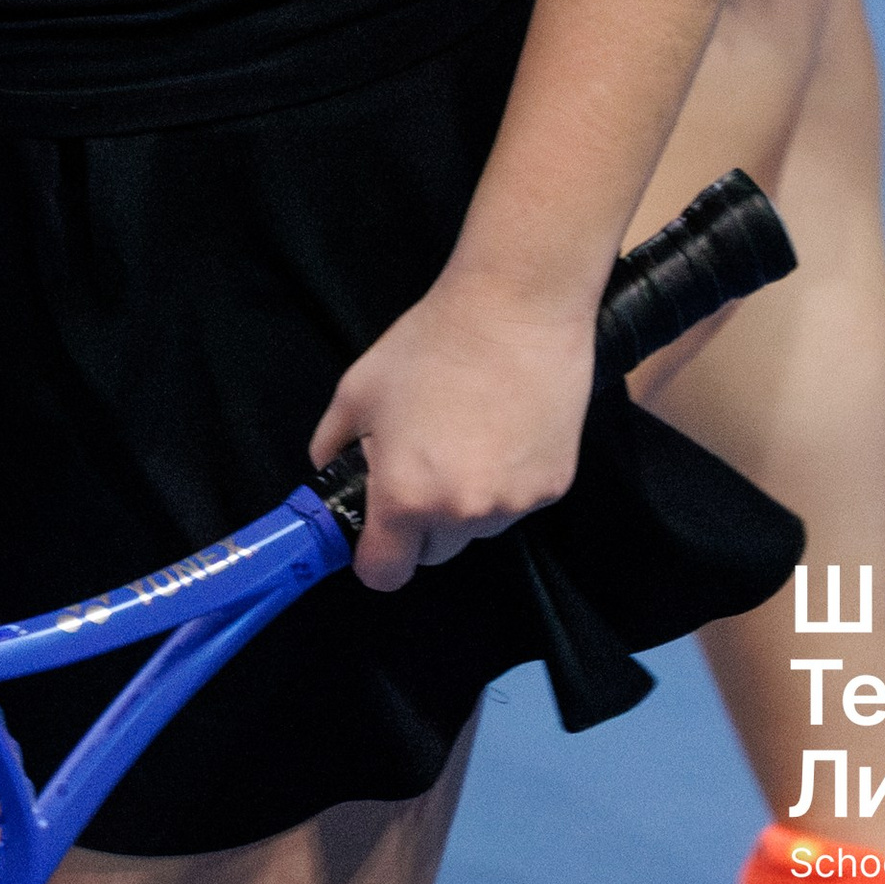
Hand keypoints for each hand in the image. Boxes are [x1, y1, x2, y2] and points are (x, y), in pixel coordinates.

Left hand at [309, 265, 600, 593]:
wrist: (516, 308)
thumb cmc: (430, 343)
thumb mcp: (358, 389)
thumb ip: (332, 446)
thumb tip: (331, 477)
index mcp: (406, 498)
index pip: (383, 575)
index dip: (375, 555)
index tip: (377, 529)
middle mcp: (462, 515)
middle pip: (434, 553)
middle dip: (422, 524)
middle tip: (423, 464)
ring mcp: (513, 505)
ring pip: (477, 528)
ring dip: (467, 502)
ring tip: (470, 435)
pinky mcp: (553, 488)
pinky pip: (515, 502)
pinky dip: (506, 480)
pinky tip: (505, 429)